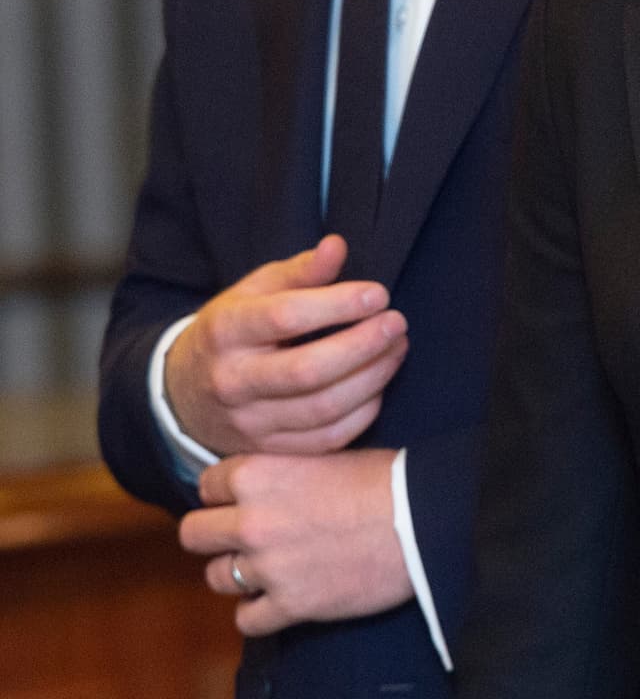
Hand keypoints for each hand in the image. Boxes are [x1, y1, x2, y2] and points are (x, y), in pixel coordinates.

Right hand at [165, 235, 408, 456]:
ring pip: (322, 410)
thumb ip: (298, 271)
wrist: (185, 395)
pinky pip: (325, 439)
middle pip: (307, 370)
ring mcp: (249, 423)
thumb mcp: (252, 292)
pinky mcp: (268, 452)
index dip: (338, 304)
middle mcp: (233, 381)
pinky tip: (379, 384)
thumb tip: (337, 246)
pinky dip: (362, 413)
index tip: (378, 293)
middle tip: (397, 323)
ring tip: (397, 348)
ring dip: (372, 378)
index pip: (285, 317)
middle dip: (363, 345)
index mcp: (225, 331)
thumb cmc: (231, 331)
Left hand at [181, 449, 412, 634]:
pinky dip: (259, 612)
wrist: (420, 519)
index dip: (223, 492)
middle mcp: (252, 520)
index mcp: (259, 474)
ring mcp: (267, 567)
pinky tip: (280, 598)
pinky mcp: (290, 606)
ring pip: (215, 578)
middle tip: (240, 535)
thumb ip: (281, 472)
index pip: (206, 484)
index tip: (240, 498)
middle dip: (213, 534)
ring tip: (266, 567)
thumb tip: (265, 485)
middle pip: (193, 534)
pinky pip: (246, 620)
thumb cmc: (383, 479)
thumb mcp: (322, 455)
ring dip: (236, 573)